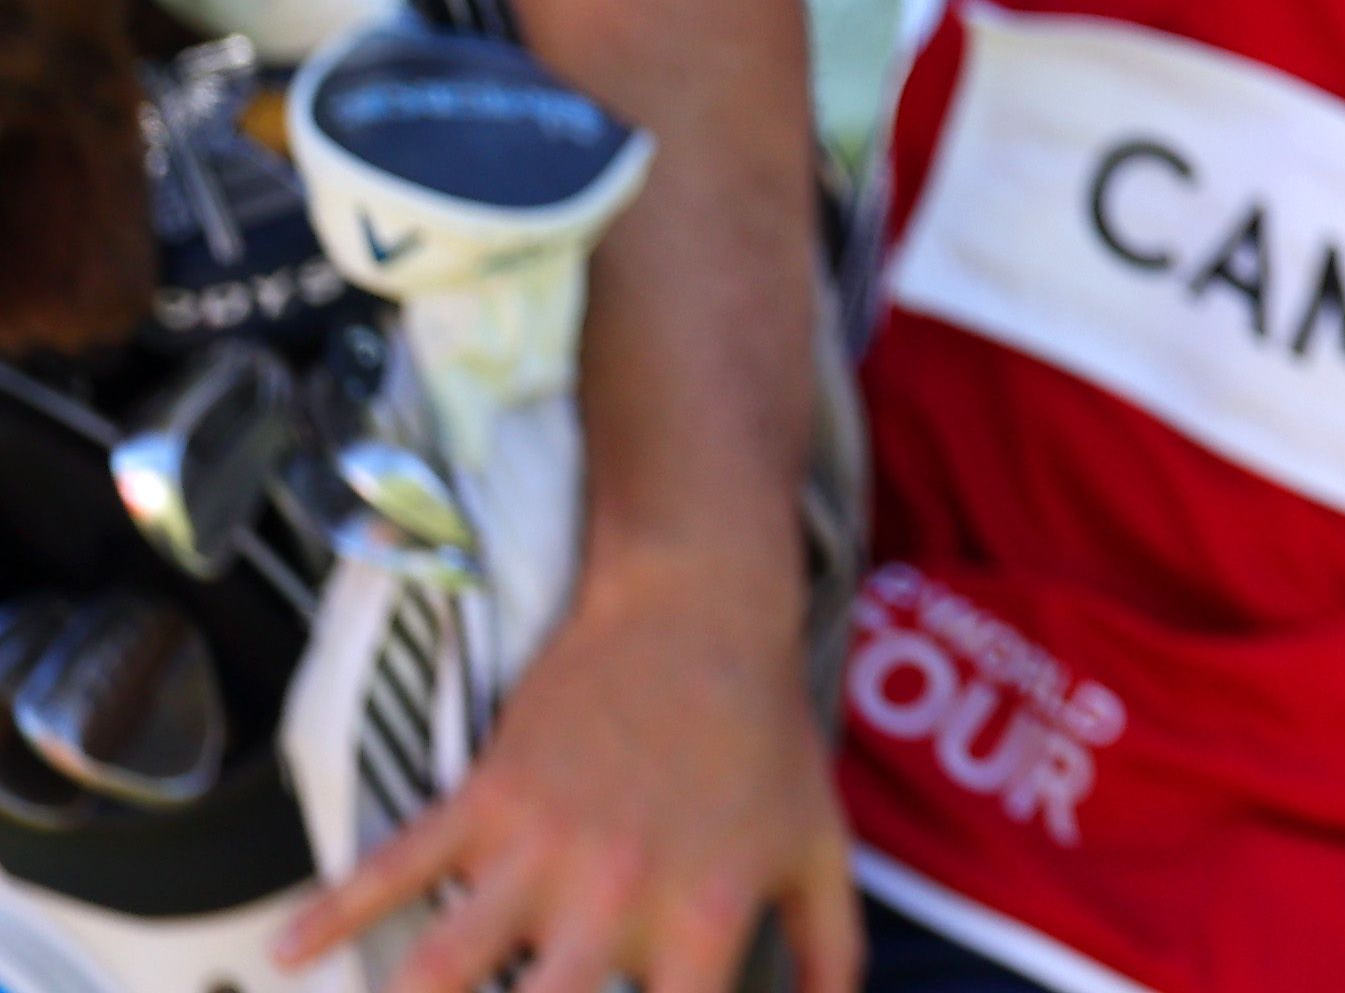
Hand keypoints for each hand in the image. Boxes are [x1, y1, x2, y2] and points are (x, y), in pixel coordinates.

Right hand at [279, 563, 855, 992]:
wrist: (702, 609)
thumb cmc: (765, 736)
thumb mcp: (821, 845)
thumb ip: (834, 950)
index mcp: (704, 916)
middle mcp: (616, 896)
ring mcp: (540, 848)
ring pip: (443, 966)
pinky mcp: (483, 799)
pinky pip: (393, 864)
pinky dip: (332, 911)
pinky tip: (287, 955)